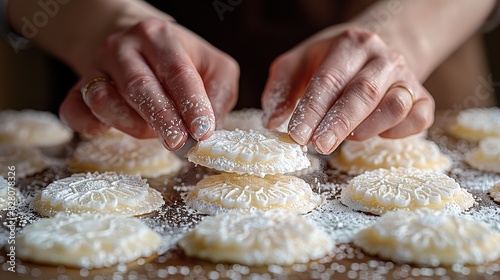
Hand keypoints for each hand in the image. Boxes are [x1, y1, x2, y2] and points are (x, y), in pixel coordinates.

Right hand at [60, 19, 238, 149]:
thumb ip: (219, 93)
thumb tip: (212, 129)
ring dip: (130, 124)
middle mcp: (124, 47)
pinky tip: (107, 130)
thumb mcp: (212, 66)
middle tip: (178, 143)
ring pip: (105, 100)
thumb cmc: (180, 61)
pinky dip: (89, 125)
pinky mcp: (78, 86)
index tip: (203, 131)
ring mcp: (97, 66)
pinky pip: (73, 110)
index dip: (191, 104)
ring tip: (152, 132)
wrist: (133, 43)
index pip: (177, 72)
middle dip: (161, 119)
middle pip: (140, 86)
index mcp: (160, 37)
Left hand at [262, 26, 433, 153]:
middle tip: (319, 146)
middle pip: (363, 93)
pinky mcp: (423, 97)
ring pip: (395, 106)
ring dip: (369, 128)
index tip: (296, 135)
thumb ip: (282, 89)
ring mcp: (406, 77)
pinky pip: (419, 118)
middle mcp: (382, 58)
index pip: (329, 79)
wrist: (376, 51)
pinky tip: (379, 133)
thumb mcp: (300, 64)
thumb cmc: (331, 63)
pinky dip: (399, 131)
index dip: (311, 110)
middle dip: (338, 124)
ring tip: (348, 136)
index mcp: (349, 45)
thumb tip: (272, 122)